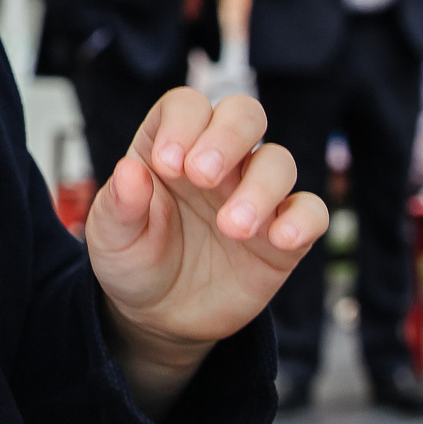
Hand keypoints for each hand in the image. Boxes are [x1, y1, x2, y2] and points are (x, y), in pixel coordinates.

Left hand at [83, 90, 326, 413]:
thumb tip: (130, 170)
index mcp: (171, 146)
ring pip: (278, 161)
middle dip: (228, 135)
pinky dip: (304, 219)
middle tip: (202, 176)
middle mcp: (219, 160)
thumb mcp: (110, 237)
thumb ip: (118, 205)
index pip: (187, 107)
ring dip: (260, 187)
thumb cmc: (135, 260)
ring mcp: (255, 194)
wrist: (161, 316)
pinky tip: (281, 239)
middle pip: (244, 114)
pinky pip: (311, 211)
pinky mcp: (283, 235)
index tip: (167, 164)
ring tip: (232, 227)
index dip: (182, 124)